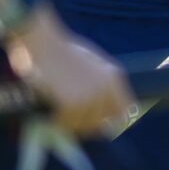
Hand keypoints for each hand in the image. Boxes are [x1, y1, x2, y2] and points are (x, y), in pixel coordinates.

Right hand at [5, 10, 134, 135]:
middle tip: (72, 116)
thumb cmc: (64, 50)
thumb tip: (108, 109)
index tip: (100, 122)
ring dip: (70, 121)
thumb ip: (103, 83)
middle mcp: (106, 90)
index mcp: (114, 78)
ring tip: (60, 109)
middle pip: (101, 123)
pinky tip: (53, 108)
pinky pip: (66, 123)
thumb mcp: (93, 62)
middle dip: (87, 122)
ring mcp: (90, 98)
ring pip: (82, 126)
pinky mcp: (72, 104)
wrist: (44, 44)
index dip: (111, 118)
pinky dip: (57, 119)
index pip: (124, 111)